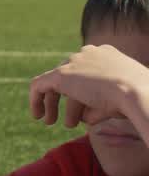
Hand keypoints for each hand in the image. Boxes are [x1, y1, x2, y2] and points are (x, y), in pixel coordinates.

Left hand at [30, 45, 148, 129]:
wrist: (138, 93)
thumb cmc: (139, 100)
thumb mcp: (122, 99)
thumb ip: (102, 103)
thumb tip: (85, 116)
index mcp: (107, 54)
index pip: (86, 69)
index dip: (80, 88)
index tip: (81, 104)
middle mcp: (89, 53)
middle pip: (69, 75)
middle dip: (63, 96)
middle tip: (63, 117)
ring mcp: (74, 62)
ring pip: (55, 83)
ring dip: (52, 103)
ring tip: (50, 121)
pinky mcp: (61, 75)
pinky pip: (39, 85)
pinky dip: (36, 101)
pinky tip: (38, 116)